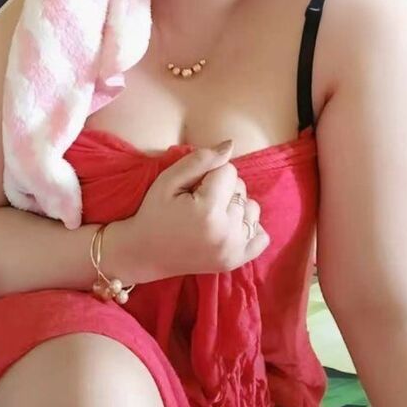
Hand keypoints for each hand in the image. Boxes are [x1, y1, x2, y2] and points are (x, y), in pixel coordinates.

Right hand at [114, 139, 269, 283]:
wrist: (145, 253)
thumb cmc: (154, 213)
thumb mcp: (168, 180)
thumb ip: (201, 159)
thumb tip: (230, 145)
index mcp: (208, 211)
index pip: (229, 170)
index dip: (208, 174)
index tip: (191, 188)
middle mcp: (226, 233)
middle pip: (241, 188)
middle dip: (222, 189)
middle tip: (197, 203)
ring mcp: (233, 251)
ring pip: (253, 209)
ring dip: (235, 207)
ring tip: (211, 215)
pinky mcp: (236, 262)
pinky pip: (261, 236)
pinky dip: (248, 228)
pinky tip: (227, 228)